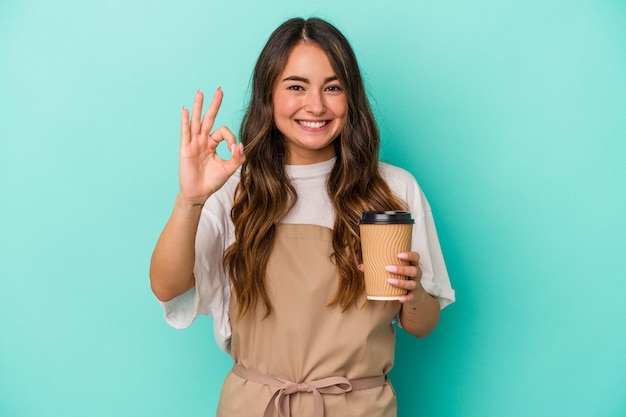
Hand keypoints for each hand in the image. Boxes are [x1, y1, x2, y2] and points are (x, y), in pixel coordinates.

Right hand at [178, 88, 244, 203]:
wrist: (198, 193)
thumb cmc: (212, 181)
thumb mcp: (229, 169)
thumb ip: (237, 157)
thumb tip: (241, 145)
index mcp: (213, 144)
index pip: (223, 132)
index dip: (230, 138)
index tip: (233, 149)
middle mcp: (203, 141)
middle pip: (209, 118)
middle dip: (214, 104)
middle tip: (219, 89)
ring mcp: (194, 143)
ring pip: (197, 121)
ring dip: (199, 106)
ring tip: (200, 92)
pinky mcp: (186, 149)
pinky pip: (186, 132)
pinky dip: (186, 121)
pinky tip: (186, 110)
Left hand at [358, 252, 423, 302]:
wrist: (415, 296)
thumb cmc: (402, 278)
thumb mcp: (395, 272)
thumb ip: (380, 267)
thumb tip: (361, 266)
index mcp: (412, 265)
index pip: (416, 257)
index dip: (409, 255)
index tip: (398, 254)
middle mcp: (416, 274)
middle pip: (413, 270)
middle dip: (401, 269)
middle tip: (388, 268)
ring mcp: (416, 286)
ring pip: (412, 283)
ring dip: (401, 282)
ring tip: (389, 281)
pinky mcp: (413, 296)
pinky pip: (411, 297)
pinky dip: (406, 298)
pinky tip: (399, 298)